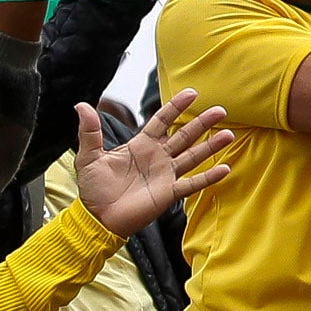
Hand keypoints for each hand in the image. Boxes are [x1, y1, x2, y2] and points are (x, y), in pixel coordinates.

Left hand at [68, 91, 239, 234]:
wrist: (96, 217)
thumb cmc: (93, 188)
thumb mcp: (89, 156)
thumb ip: (89, 131)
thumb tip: (80, 105)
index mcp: (140, 145)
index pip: (162, 121)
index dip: (176, 107)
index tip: (192, 93)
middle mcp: (157, 157)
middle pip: (184, 135)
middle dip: (202, 123)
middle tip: (220, 110)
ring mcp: (165, 175)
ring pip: (192, 156)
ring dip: (211, 146)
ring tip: (229, 134)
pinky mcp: (168, 194)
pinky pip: (192, 184)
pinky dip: (208, 177)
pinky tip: (225, 168)